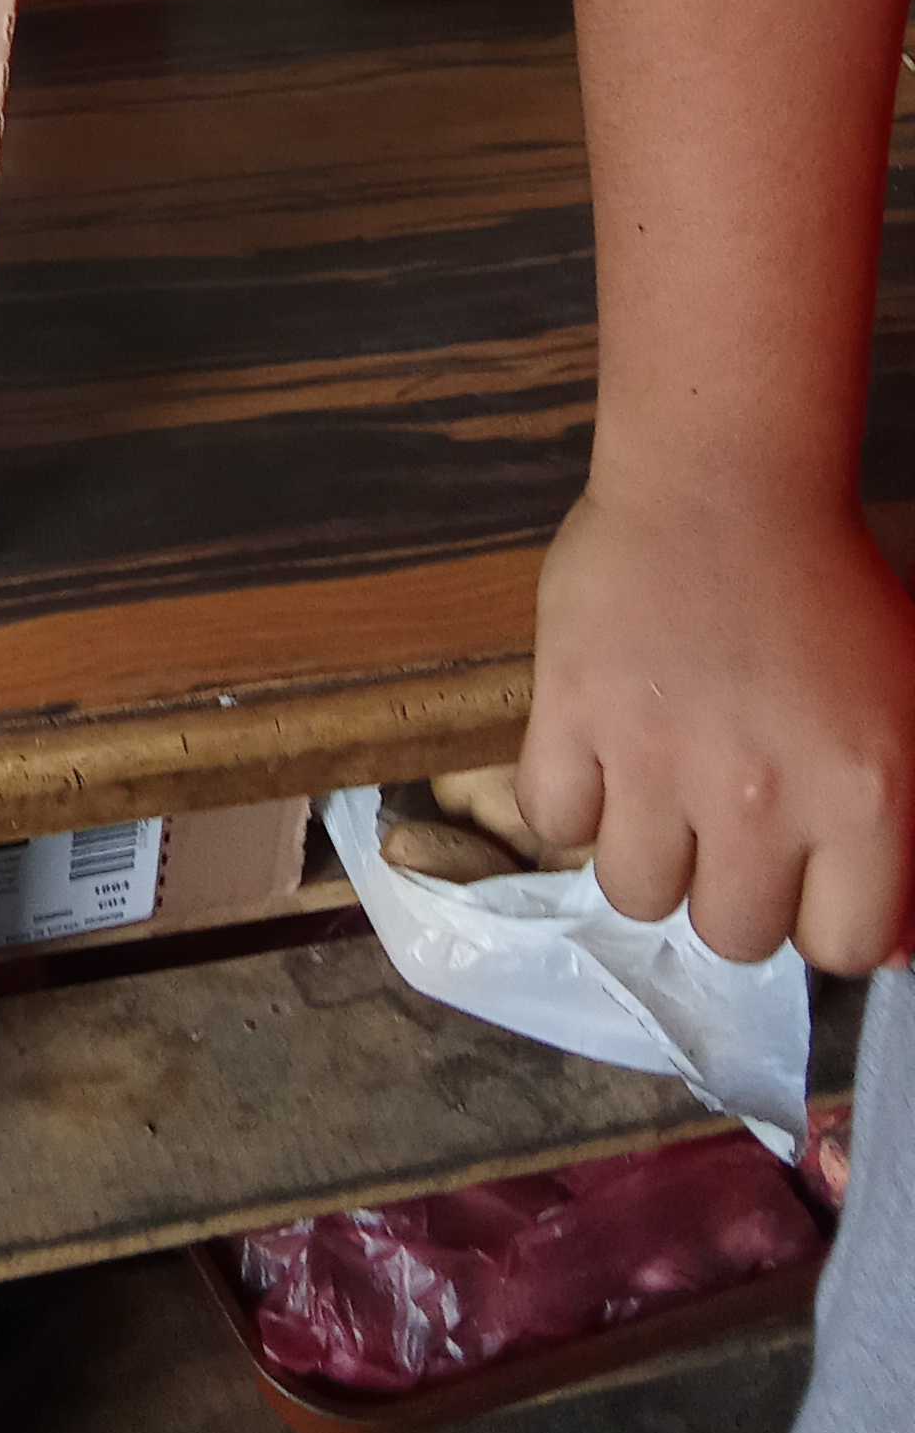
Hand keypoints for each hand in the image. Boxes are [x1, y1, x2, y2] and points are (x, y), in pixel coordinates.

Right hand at [517, 482, 914, 971]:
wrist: (723, 479)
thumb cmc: (829, 587)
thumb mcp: (909, 711)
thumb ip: (906, 835)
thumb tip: (887, 953)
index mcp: (861, 797)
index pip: (840, 948)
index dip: (817, 917)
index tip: (800, 872)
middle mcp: (760, 797)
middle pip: (731, 934)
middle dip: (729, 889)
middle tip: (725, 824)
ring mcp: (656, 757)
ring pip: (637, 894)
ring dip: (649, 854)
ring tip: (658, 792)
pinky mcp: (571, 711)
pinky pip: (553, 820)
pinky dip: (572, 801)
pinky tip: (600, 757)